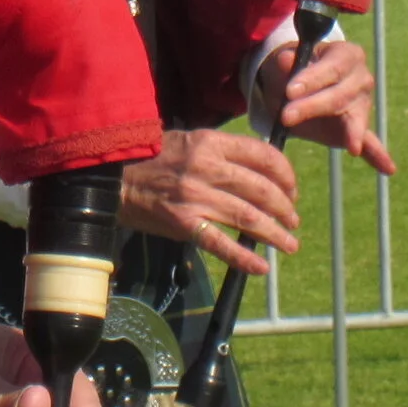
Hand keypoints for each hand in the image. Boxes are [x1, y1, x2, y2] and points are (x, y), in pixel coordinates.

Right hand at [116, 127, 297, 275]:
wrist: (114, 178)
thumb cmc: (155, 157)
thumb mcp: (190, 140)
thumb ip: (223, 152)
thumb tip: (261, 170)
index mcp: (210, 142)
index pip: (263, 156)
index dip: (286, 175)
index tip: (292, 189)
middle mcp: (206, 168)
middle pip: (261, 190)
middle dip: (285, 208)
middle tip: (293, 220)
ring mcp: (195, 197)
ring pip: (248, 218)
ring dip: (275, 234)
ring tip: (289, 244)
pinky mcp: (183, 224)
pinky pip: (220, 244)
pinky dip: (244, 258)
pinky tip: (261, 267)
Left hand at [256, 38, 395, 175]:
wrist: (292, 90)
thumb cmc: (290, 71)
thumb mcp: (282, 63)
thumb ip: (284, 63)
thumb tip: (285, 59)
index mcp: (346, 54)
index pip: (332, 67)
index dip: (311, 79)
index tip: (289, 91)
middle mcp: (361, 77)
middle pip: (340, 95)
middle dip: (313, 106)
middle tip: (286, 116)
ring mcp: (363, 104)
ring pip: (354, 118)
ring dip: (348, 133)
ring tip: (352, 146)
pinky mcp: (359, 128)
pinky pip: (369, 143)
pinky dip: (377, 155)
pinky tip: (388, 168)